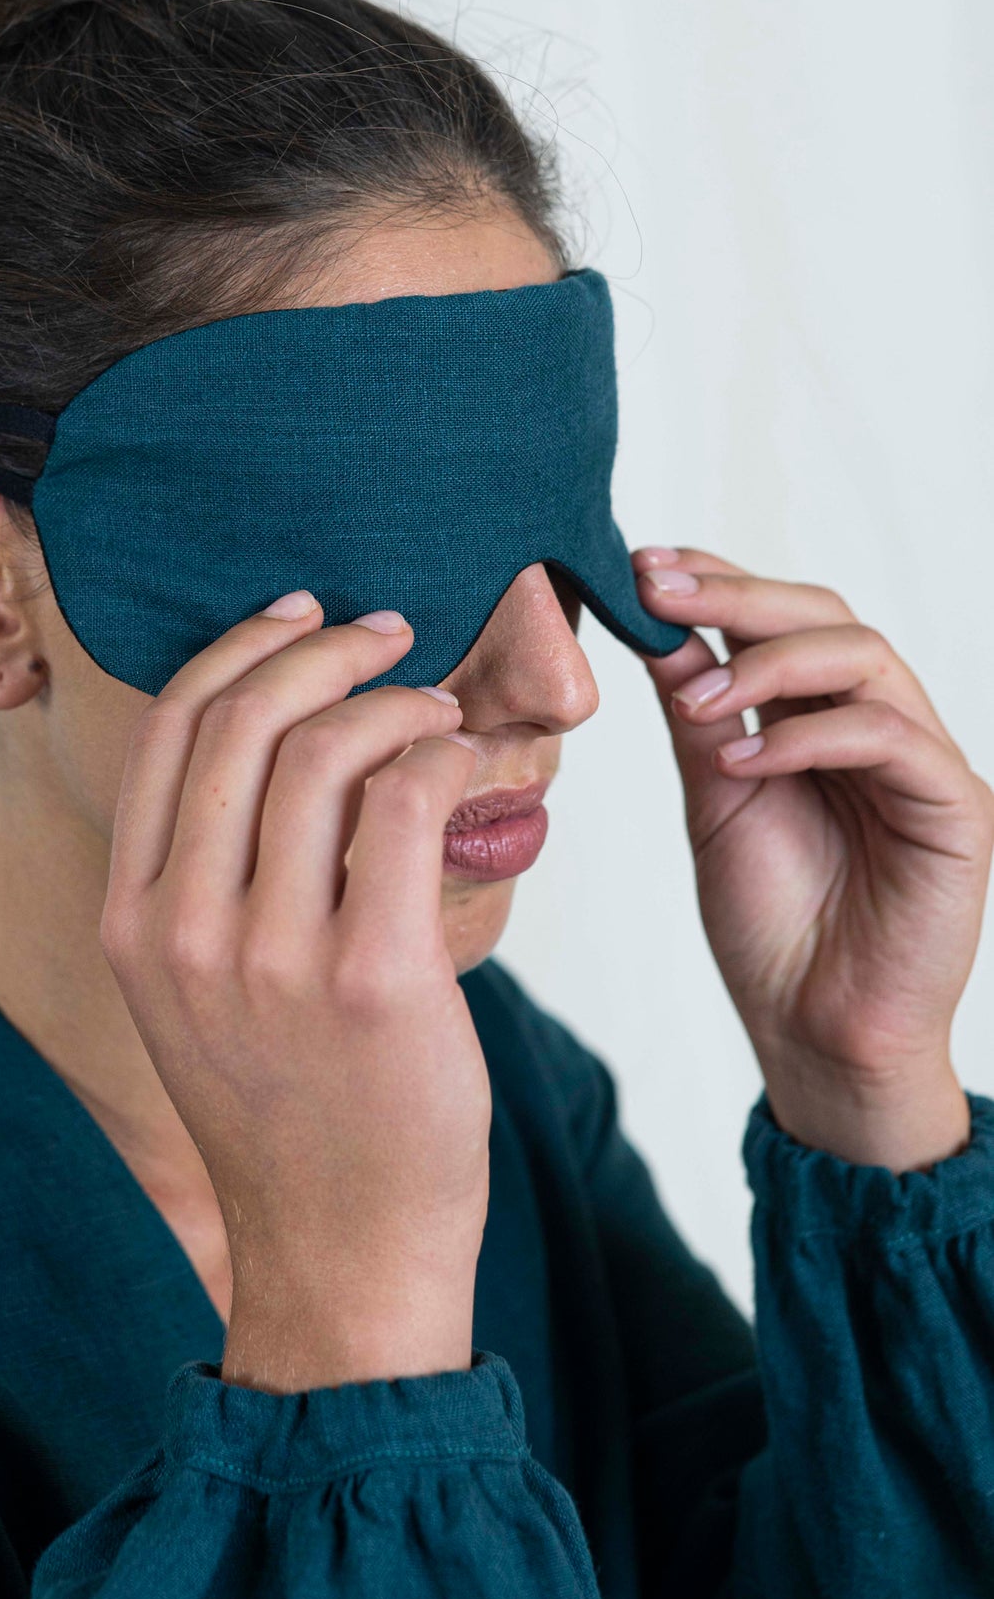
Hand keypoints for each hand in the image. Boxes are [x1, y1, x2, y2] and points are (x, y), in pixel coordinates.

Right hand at [99, 595, 489, 1392]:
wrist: (341, 1254)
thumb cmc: (290, 1107)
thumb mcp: (198, 990)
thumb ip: (209, 873)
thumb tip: (279, 730)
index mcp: (130, 920)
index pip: (167, 730)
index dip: (236, 648)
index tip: (299, 614)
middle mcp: (183, 931)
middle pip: (242, 720)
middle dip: (322, 648)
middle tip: (389, 633)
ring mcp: (271, 959)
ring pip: (325, 750)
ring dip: (394, 700)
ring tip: (437, 711)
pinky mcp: (372, 981)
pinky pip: (405, 804)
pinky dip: (440, 755)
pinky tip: (464, 764)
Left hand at [635, 546, 992, 1169]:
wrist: (813, 1033)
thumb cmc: (770, 925)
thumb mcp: (714, 796)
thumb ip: (699, 713)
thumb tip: (657, 621)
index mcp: (825, 716)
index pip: (785, 618)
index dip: (720, 580)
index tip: (642, 564)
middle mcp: (881, 725)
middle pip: (829, 617)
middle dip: (738, 595)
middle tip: (659, 587)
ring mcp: (924, 763)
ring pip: (866, 658)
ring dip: (770, 663)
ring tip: (699, 698)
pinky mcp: (956, 810)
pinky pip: (890, 738)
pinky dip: (811, 738)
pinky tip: (744, 760)